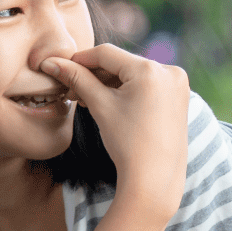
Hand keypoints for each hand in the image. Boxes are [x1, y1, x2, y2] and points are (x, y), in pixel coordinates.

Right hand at [41, 44, 189, 217]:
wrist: (155, 176)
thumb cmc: (128, 142)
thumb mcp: (100, 106)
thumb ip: (77, 79)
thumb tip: (51, 62)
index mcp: (151, 70)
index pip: (107, 54)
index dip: (80, 59)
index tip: (59, 68)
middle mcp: (170, 71)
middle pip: (121, 63)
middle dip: (94, 74)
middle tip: (70, 89)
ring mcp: (178, 84)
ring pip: (133, 74)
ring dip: (109, 83)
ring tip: (85, 98)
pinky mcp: (179, 96)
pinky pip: (147, 84)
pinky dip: (127, 90)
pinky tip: (107, 101)